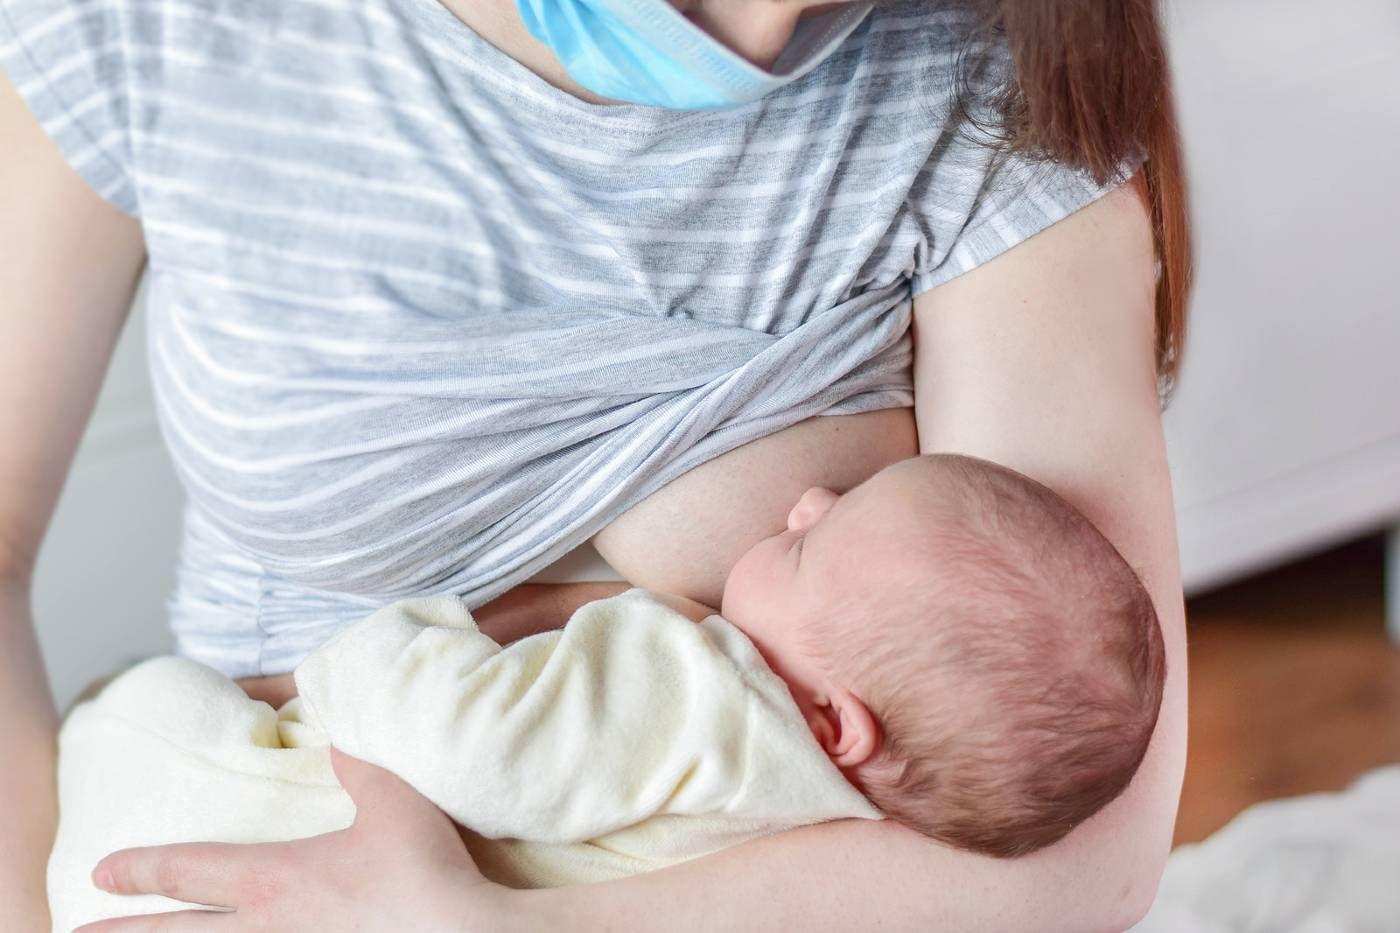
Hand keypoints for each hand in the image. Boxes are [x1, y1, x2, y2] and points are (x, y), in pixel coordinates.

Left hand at [76, 749, 512, 930]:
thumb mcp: (391, 798)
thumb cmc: (421, 867)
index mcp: (273, 879)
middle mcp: (267, 927)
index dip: (143, 869)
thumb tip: (338, 731)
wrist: (461, 931)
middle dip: (125, 932)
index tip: (101, 872)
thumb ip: (358, 764)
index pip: (190, 871)